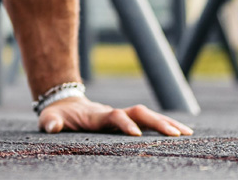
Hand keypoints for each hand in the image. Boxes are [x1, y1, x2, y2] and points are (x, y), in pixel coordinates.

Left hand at [39, 96, 193, 136]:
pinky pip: (149, 122)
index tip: (135, 133)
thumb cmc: (57, 114)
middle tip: (176, 134)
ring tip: (187, 133)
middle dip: (156, 122)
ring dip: (166, 123)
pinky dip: (165, 126)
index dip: (123, 123)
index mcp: (96, 115)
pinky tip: (183, 134)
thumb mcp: (49, 117)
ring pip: (147, 116)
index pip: (113, 116)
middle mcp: (113, 113)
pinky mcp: (127, 121)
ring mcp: (121, 116)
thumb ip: (50, 121)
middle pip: (138, 113)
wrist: (65, 102)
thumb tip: (51, 126)